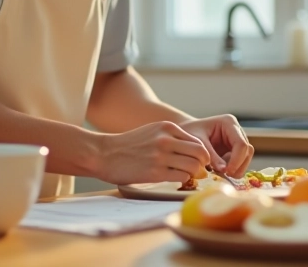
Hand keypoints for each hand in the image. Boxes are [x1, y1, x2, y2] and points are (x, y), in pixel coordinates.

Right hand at [96, 121, 210, 184]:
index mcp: (167, 128)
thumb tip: (195, 150)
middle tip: (198, 171)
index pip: (198, 141)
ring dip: (193, 173)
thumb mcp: (152, 131)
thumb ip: (172, 137)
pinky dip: (183, 179)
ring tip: (186, 175)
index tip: (199, 161)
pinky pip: (182, 177)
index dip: (202, 154)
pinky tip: (174, 178)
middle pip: (201, 153)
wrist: (105, 153)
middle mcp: (166, 140)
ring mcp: (161, 156)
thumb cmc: (129, 145)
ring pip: (194, 166)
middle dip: (202, 164)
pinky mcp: (155, 172)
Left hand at [179, 114, 253, 177]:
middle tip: (225, 175)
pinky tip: (220, 172)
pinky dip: (232, 170)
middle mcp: (236, 131)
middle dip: (238, 165)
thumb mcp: (197, 143)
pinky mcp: (233, 151)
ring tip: (221, 174)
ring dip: (237, 169)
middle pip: (247, 151)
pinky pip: (239, 162)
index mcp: (229, 122)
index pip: (241, 143)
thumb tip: (224, 170)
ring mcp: (236, 141)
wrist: (182, 134)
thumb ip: (211, 155)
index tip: (227, 172)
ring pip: (245, 158)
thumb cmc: (188, 133)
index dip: (237, 160)